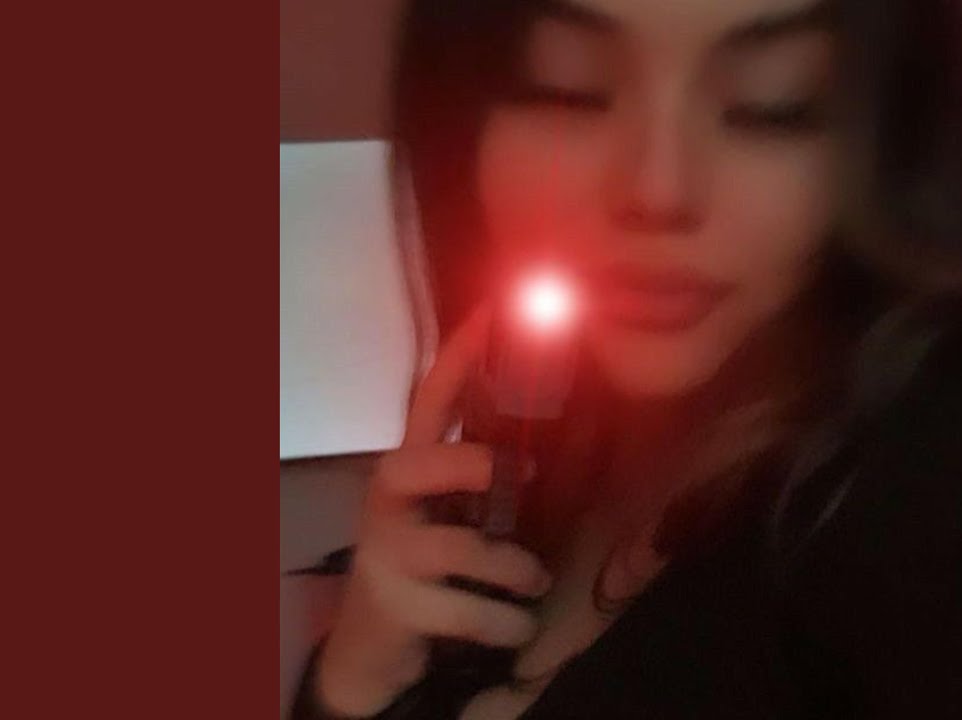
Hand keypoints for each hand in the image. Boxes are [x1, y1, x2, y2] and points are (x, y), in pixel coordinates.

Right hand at [315, 307, 552, 716]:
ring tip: (536, 582)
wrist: (373, 642)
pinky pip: (474, 612)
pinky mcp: (399, 606)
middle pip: (418, 463)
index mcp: (408, 468)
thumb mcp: (450, 511)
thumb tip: (554, 441)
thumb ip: (483, 477)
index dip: (458, 358)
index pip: (427, 401)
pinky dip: (509, 622)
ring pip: (465, 551)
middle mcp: (389, 501)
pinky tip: (519, 625)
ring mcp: (388, 554)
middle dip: (472, 467)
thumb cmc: (426, 562)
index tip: (494, 311)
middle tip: (529, 475)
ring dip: (517, 571)